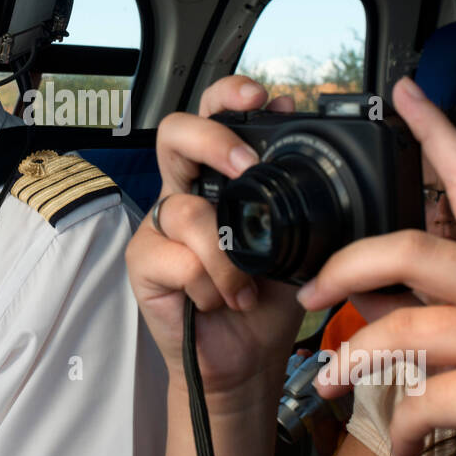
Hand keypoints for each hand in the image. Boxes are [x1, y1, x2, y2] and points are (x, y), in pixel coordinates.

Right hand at [125, 75, 304, 403]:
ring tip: (244, 289)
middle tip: (246, 168)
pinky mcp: (144, 263)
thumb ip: (299, 196)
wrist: (245, 360)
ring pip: (186, 210)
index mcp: (220, 178)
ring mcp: (160, 227)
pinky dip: (209, 285)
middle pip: (174, 133)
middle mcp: (185, 191)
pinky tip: (221, 301)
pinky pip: (177, 259)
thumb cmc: (266, 299)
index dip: (229, 95)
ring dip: (226, 257)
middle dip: (213, 140)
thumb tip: (311, 152)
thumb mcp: (298, 244)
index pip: (212, 115)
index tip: (261, 96)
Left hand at [302, 75, 455, 455]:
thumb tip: (362, 284)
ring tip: (333, 386)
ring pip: (402, 326)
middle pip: (413, 248)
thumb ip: (428, 306)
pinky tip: (407, 445)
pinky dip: (399, 427)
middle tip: (311, 296)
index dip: (438, 135)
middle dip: (346, 268)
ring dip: (353, 361)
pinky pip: (419, 397)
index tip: (404, 94)